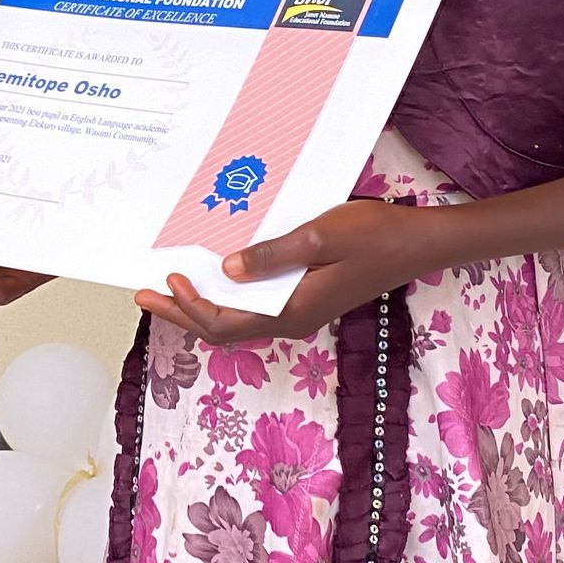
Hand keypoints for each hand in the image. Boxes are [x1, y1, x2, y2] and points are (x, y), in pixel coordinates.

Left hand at [134, 199, 437, 343]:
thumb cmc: (375, 235)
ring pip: (238, 317)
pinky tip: (216, 274)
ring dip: (201, 305)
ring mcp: (300, 310)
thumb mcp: (319, 236)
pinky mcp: (307, 297)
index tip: (167, 280)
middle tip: (144, 294)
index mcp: (292, 312)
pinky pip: (256, 305)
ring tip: (170, 288)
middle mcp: (292, 319)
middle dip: (181, 313)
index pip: (224, 322)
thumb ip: (271, 256)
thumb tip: (225, 271)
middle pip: (223, 327)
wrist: (419, 242)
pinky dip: (227, 294)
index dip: (189, 308)